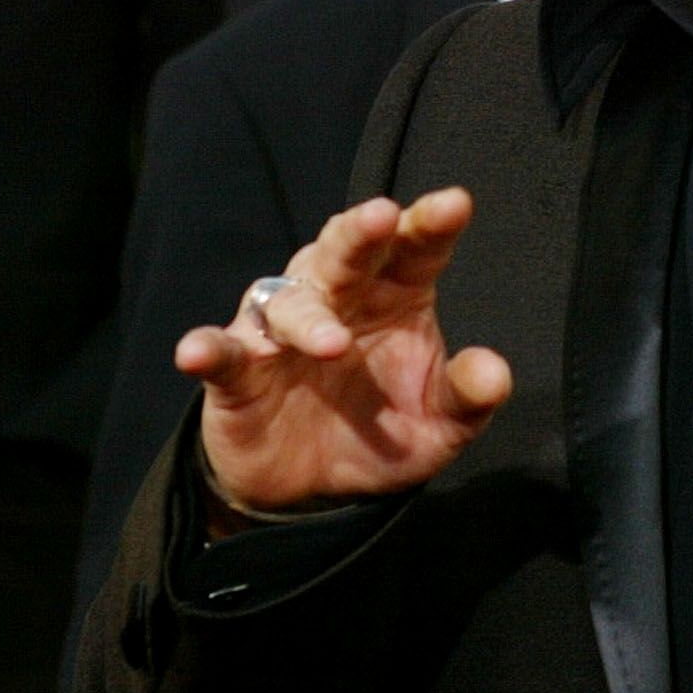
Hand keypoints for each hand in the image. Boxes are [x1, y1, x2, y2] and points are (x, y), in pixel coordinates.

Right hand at [177, 188, 511, 519]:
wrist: (312, 489)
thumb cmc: (382, 434)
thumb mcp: (439, 426)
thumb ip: (467, 397)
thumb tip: (495, 373)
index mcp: (395, 296)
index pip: (414, 250)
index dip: (431, 224)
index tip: (455, 203)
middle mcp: (336, 299)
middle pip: (344, 253)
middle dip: (360, 233)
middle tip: (382, 216)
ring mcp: (280, 331)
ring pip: (288, 303)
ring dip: (307, 319)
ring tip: (333, 343)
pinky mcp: (236, 371)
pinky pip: (220, 351)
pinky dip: (208, 349)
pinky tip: (197, 352)